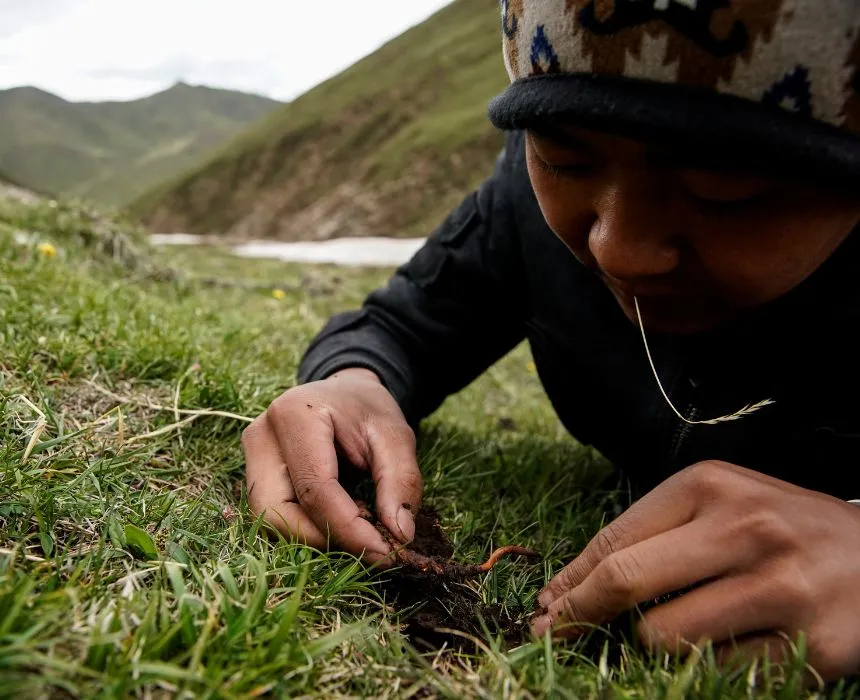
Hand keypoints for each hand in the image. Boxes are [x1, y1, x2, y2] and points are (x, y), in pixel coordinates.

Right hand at [242, 368, 422, 564]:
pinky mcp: (253, 475)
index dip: (349, 529)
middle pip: (277, 512)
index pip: (315, 489)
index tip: (386, 552)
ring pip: (270, 521)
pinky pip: (274, 516)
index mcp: (294, 415)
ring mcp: (251, 457)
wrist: (345, 393)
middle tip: (371, 545)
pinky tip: (340, 521)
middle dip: (324, 539)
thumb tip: (400, 535)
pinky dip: (308, 529)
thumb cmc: (368, 410)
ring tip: (358, 529)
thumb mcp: (396, 437)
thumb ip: (401, 482)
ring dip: (315, 537)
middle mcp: (261, 436)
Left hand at [533, 461, 859, 680]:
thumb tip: (573, 588)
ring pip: (664, 636)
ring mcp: (782, 586)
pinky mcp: (814, 645)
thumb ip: (653, 535)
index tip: (546, 607)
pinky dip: (706, 666)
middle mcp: (746, 528)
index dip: (570, 580)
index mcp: (712, 486)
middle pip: (626, 581)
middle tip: (554, 632)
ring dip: (651, 645)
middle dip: (578, 614)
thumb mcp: (720, 506)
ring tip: (678, 630)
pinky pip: (719, 671)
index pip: (616, 538)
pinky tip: (727, 646)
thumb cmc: (783, 528)